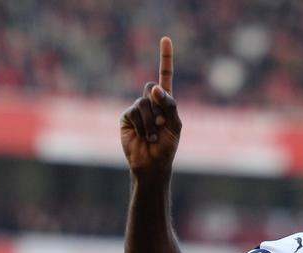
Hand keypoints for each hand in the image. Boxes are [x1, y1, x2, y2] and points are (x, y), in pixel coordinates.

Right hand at [120, 36, 181, 177]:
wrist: (152, 164)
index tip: (165, 38)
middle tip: (161, 123)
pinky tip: (145, 136)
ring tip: (154, 135)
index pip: (165, 75)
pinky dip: (143, 125)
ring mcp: (137, 108)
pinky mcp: (126, 116)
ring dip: (152, 121)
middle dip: (158, 104)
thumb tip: (153, 86)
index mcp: (165, 101)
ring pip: (144, 102)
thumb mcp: (176, 125)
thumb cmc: (167, 146)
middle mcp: (150, 101)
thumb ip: (169, 104)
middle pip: (151, 86)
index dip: (165, 57)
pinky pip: (134, 112)